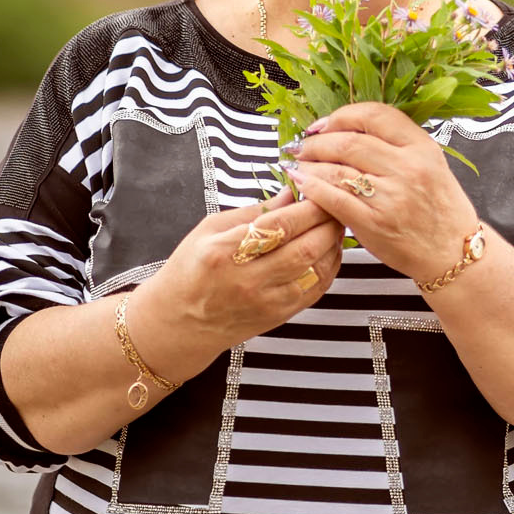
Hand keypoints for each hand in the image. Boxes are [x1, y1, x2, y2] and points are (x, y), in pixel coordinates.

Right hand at [131, 195, 344, 371]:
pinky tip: (329, 250)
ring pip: (317, 269)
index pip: (282, 224)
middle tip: (335, 204)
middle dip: (329, 222)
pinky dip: (330, 266)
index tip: (320, 189)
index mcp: (226, 251)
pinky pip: (316, 289)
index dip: (310, 205)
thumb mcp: (209, 230)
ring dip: (334, 243)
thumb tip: (291, 192)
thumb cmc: (189, 271)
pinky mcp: (279, 316)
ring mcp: (266, 301)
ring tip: (334, 224)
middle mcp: (248, 279)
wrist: (178, 323)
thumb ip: (253, 211)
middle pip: (307, 247)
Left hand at [286, 102, 478, 282]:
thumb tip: (347, 131)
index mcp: (422, 147)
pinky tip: (302, 183)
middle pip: (348, 141)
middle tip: (303, 146)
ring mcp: (391, 196)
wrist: (452, 251)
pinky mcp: (374, 223)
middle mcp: (408, 167)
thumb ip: (396, 145)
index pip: (374, 115)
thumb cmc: (439, 208)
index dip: (341, 116)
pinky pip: (333, 199)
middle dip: (317, 142)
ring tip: (298, 164)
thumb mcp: (431, 164)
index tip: (324, 124)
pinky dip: (311, 188)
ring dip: (309, 164)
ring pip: (336, 169)